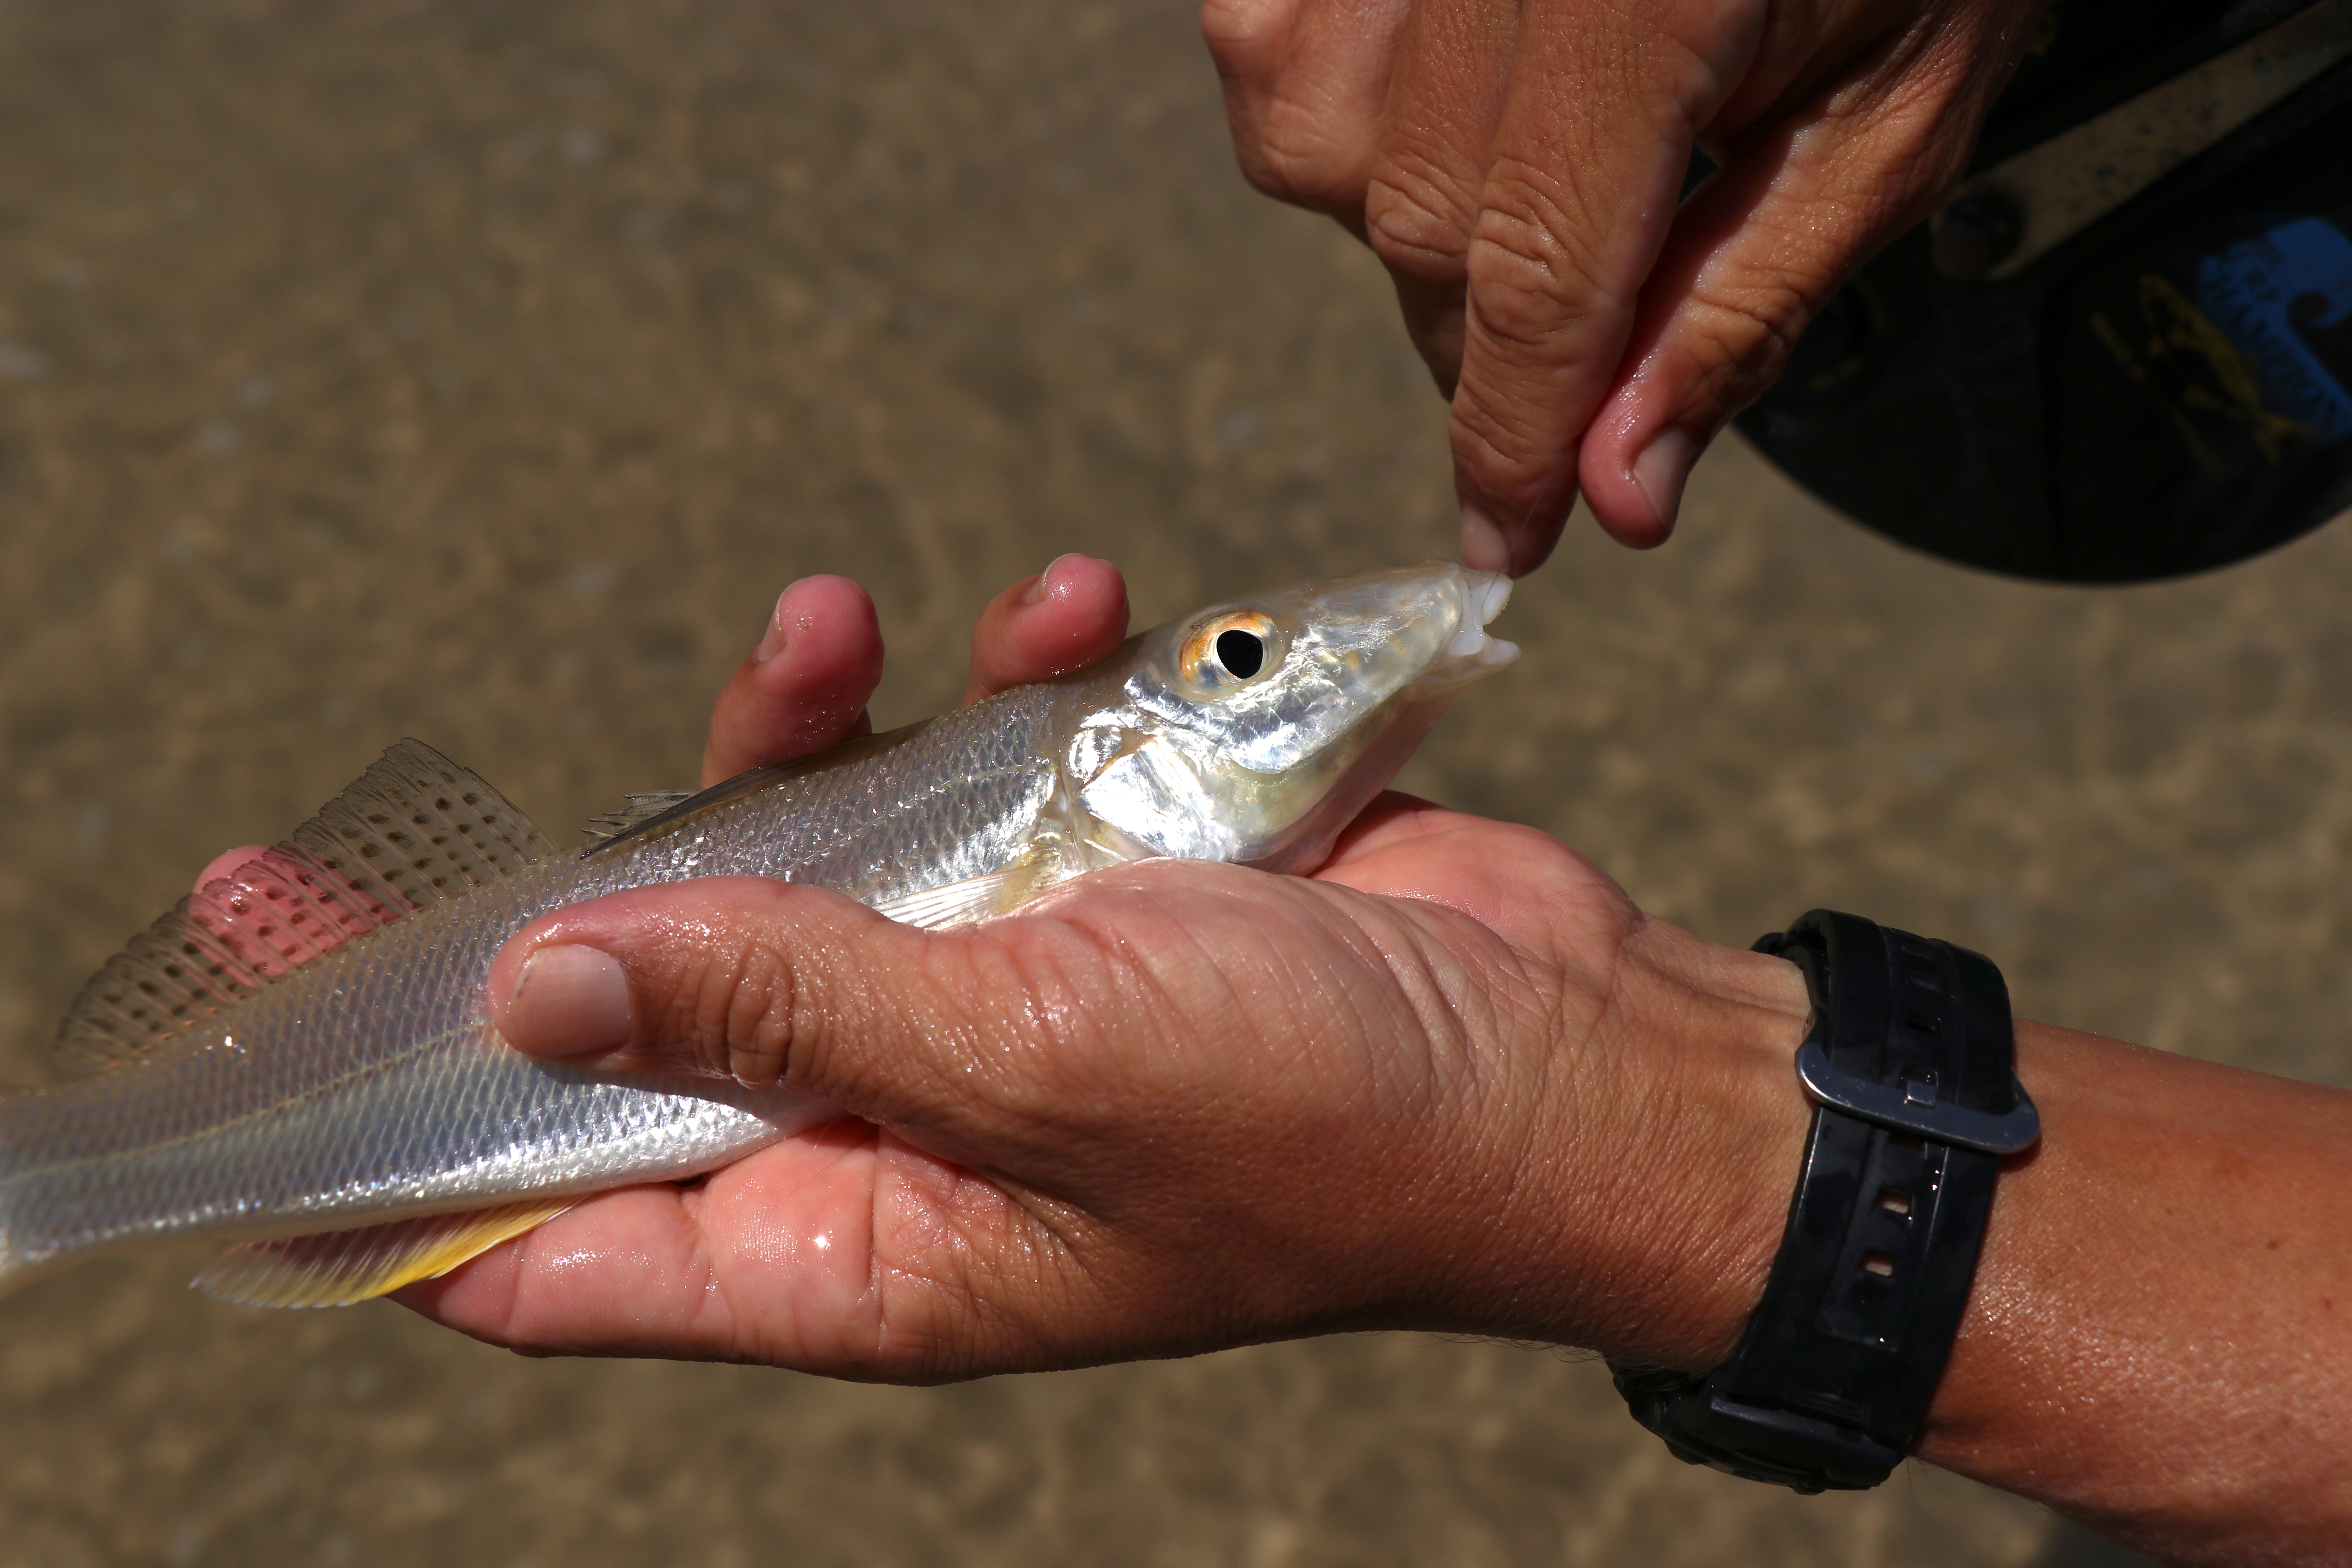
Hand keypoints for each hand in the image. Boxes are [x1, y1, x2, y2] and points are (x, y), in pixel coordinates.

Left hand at [395, 557, 1813, 1376]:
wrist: (1566, 1059)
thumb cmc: (1330, 1124)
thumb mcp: (1038, 1065)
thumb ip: (790, 1009)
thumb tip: (538, 982)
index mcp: (861, 1243)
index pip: (564, 1243)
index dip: (401, 1170)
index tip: (275, 1058)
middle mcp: (898, 1128)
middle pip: (651, 1023)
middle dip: (560, 896)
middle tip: (363, 839)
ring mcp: (989, 1002)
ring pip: (810, 863)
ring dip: (815, 728)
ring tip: (841, 619)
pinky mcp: (1081, 893)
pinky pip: (979, 780)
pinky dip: (1001, 683)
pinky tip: (1068, 604)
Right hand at [1202, 0, 2043, 566]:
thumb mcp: (1890, 117)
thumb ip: (1740, 306)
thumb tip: (1620, 492)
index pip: (1537, 282)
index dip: (1515, 440)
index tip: (1509, 539)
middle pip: (1422, 225)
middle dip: (1488, 338)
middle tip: (1570, 357)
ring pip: (1319, 143)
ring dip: (1410, 214)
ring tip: (1527, 177)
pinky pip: (1271, 40)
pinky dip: (1337, 100)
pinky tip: (1443, 94)